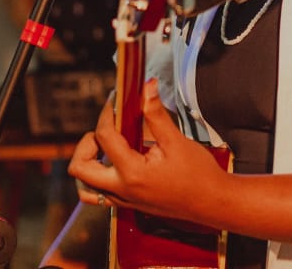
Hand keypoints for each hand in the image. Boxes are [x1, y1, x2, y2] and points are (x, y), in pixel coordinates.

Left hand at [68, 79, 227, 220]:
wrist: (211, 202)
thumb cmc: (198, 174)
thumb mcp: (177, 141)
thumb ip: (156, 114)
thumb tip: (147, 86)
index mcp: (132, 172)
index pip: (103, 137)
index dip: (106, 113)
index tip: (115, 100)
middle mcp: (122, 189)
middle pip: (79, 168)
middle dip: (86, 143)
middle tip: (107, 129)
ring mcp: (123, 200)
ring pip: (85, 186)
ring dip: (88, 164)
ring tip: (105, 147)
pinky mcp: (128, 204)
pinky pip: (99, 194)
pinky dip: (98, 177)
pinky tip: (115, 162)